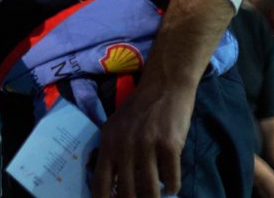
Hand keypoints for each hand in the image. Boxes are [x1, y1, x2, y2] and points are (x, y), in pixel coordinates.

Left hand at [91, 76, 195, 197]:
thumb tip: (109, 183)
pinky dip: (173, 187)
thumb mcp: (115, 127)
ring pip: (150, 190)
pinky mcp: (170, 145)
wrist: (163, 86)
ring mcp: (147, 146)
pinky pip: (171, 178)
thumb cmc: (138, 109)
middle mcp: (125, 146)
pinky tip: (172, 187)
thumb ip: (111, 152)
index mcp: (108, 143)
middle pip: (126, 191)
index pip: (100, 181)